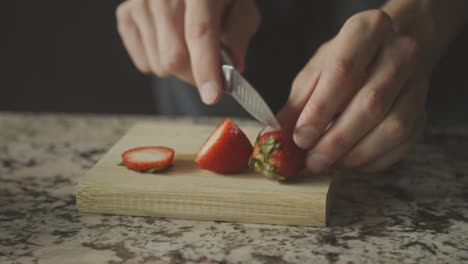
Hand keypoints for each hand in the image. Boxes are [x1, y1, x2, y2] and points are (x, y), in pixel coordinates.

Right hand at [115, 0, 259, 104]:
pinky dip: (161, 63)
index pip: (199, 32)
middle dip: (195, 75)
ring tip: (187, 46)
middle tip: (207, 68)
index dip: (206, 67)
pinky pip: (144, 63)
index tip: (212, 96)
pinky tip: (168, 42)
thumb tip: (233, 66)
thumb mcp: (240, 8)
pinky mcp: (125, 14)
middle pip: (175, 57)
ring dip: (179, 69)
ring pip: (159, 65)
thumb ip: (238, 35)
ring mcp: (141, 3)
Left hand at [278, 10, 428, 172]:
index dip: (320, 110)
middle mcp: (400, 52)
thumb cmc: (346, 62)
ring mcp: (418, 84)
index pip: (343, 72)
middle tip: (313, 161)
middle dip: (337, 140)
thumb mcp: (316, 71)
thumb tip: (278, 136)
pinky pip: (402, 144)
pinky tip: (349, 162)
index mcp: (368, 31)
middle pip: (371, 103)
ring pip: (393, 128)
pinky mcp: (423, 112)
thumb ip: (298, 103)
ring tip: (328, 164)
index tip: (301, 138)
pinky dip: (372, 160)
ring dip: (356, 154)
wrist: (388, 55)